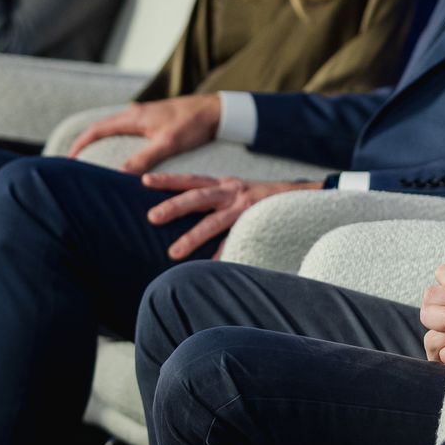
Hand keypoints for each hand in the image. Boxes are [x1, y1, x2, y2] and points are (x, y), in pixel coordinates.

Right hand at [68, 94, 222, 172]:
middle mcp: (135, 114)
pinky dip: (118, 142)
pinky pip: (128, 131)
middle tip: (76, 165)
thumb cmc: (194, 124)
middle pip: (101, 129)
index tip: (67, 161)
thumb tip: (120, 175)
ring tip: (93, 162)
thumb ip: (144, 158)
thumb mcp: (168, 143)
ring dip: (101, 143)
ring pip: (114, 129)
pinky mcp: (154, 120)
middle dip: (85, 145)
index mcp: (133, 117)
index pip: (95, 130)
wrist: (217, 111)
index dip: (79, 145)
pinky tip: (122, 155)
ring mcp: (144, 116)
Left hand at [141, 173, 321, 259]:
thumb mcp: (235, 192)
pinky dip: (224, 252)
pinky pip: (236, 239)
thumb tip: (180, 211)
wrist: (301, 198)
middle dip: (174, 206)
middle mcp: (232, 191)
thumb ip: (213, 200)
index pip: (191, 179)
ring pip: (213, 221)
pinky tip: (211, 265)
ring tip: (174, 252)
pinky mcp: (257, 222)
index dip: (168, 179)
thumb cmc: (260, 199)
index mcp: (224, 184)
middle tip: (152, 217)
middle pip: (197, 197)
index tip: (143, 180)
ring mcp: (244, 207)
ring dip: (192, 236)